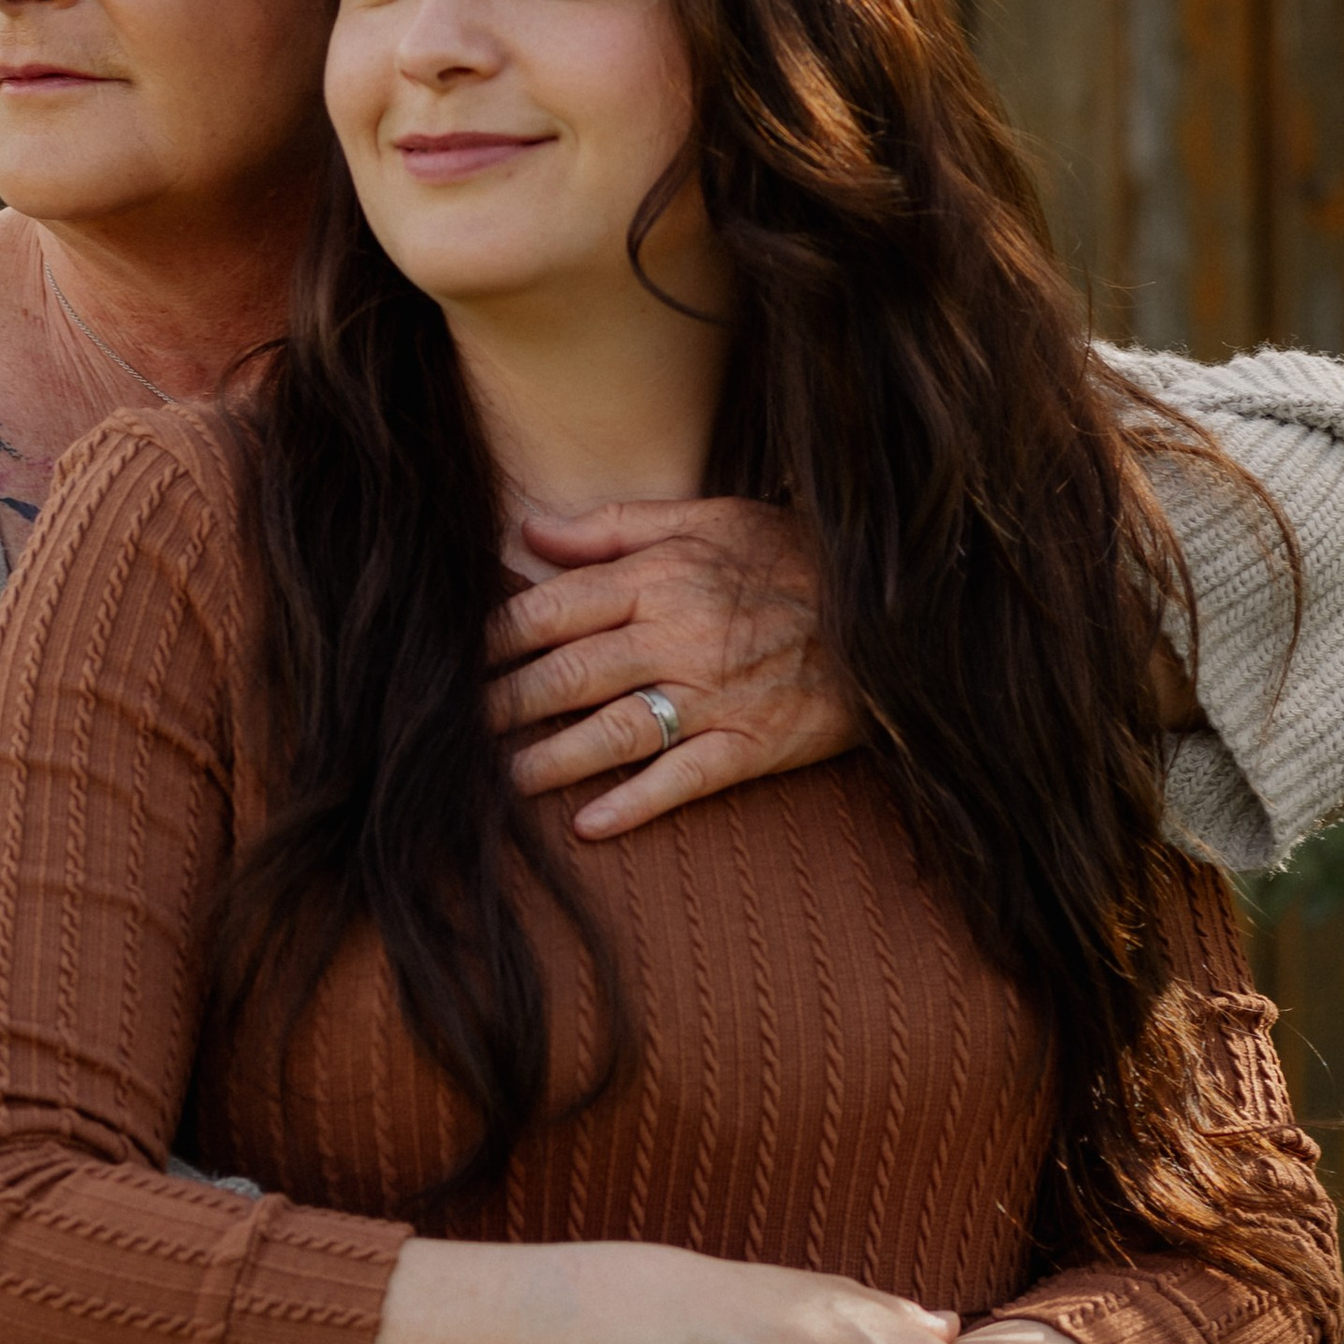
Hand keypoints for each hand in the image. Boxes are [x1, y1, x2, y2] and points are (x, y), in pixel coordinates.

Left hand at [485, 497, 858, 841]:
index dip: (494, 638)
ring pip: (614, 729)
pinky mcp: (752, 744)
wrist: (891, 611)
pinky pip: (684, 779)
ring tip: (504, 781)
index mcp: (660, 577)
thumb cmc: (791, 556)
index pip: (552, 609)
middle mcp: (679, 636)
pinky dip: (635, 804)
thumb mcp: (707, 517)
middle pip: (569, 674)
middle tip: (455, 730)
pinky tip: (589, 826)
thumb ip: (613, 527)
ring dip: (551, 759)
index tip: (452, 659)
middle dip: (505, 704)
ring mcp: (715, 696)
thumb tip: (529, 533)